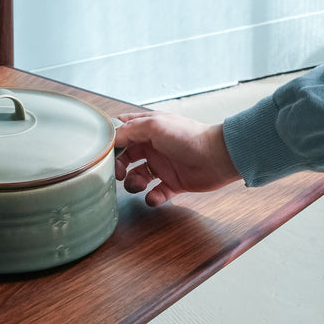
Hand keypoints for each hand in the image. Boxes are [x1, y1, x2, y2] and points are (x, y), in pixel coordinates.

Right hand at [113, 112, 240, 205]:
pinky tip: (155, 196)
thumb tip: (111, 137)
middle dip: (118, 167)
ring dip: (134, 183)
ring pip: (137, 177)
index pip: (123, 132)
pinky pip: (156, 193)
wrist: (217, 157)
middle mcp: (154, 146)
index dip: (112, 142)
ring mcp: (163, 165)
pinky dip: (152, 198)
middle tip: (118, 174)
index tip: (105, 153)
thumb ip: (129, 130)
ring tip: (140, 185)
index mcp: (148, 129)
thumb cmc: (188, 137)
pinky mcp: (173, 183)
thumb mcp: (154, 126)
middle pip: (126, 157)